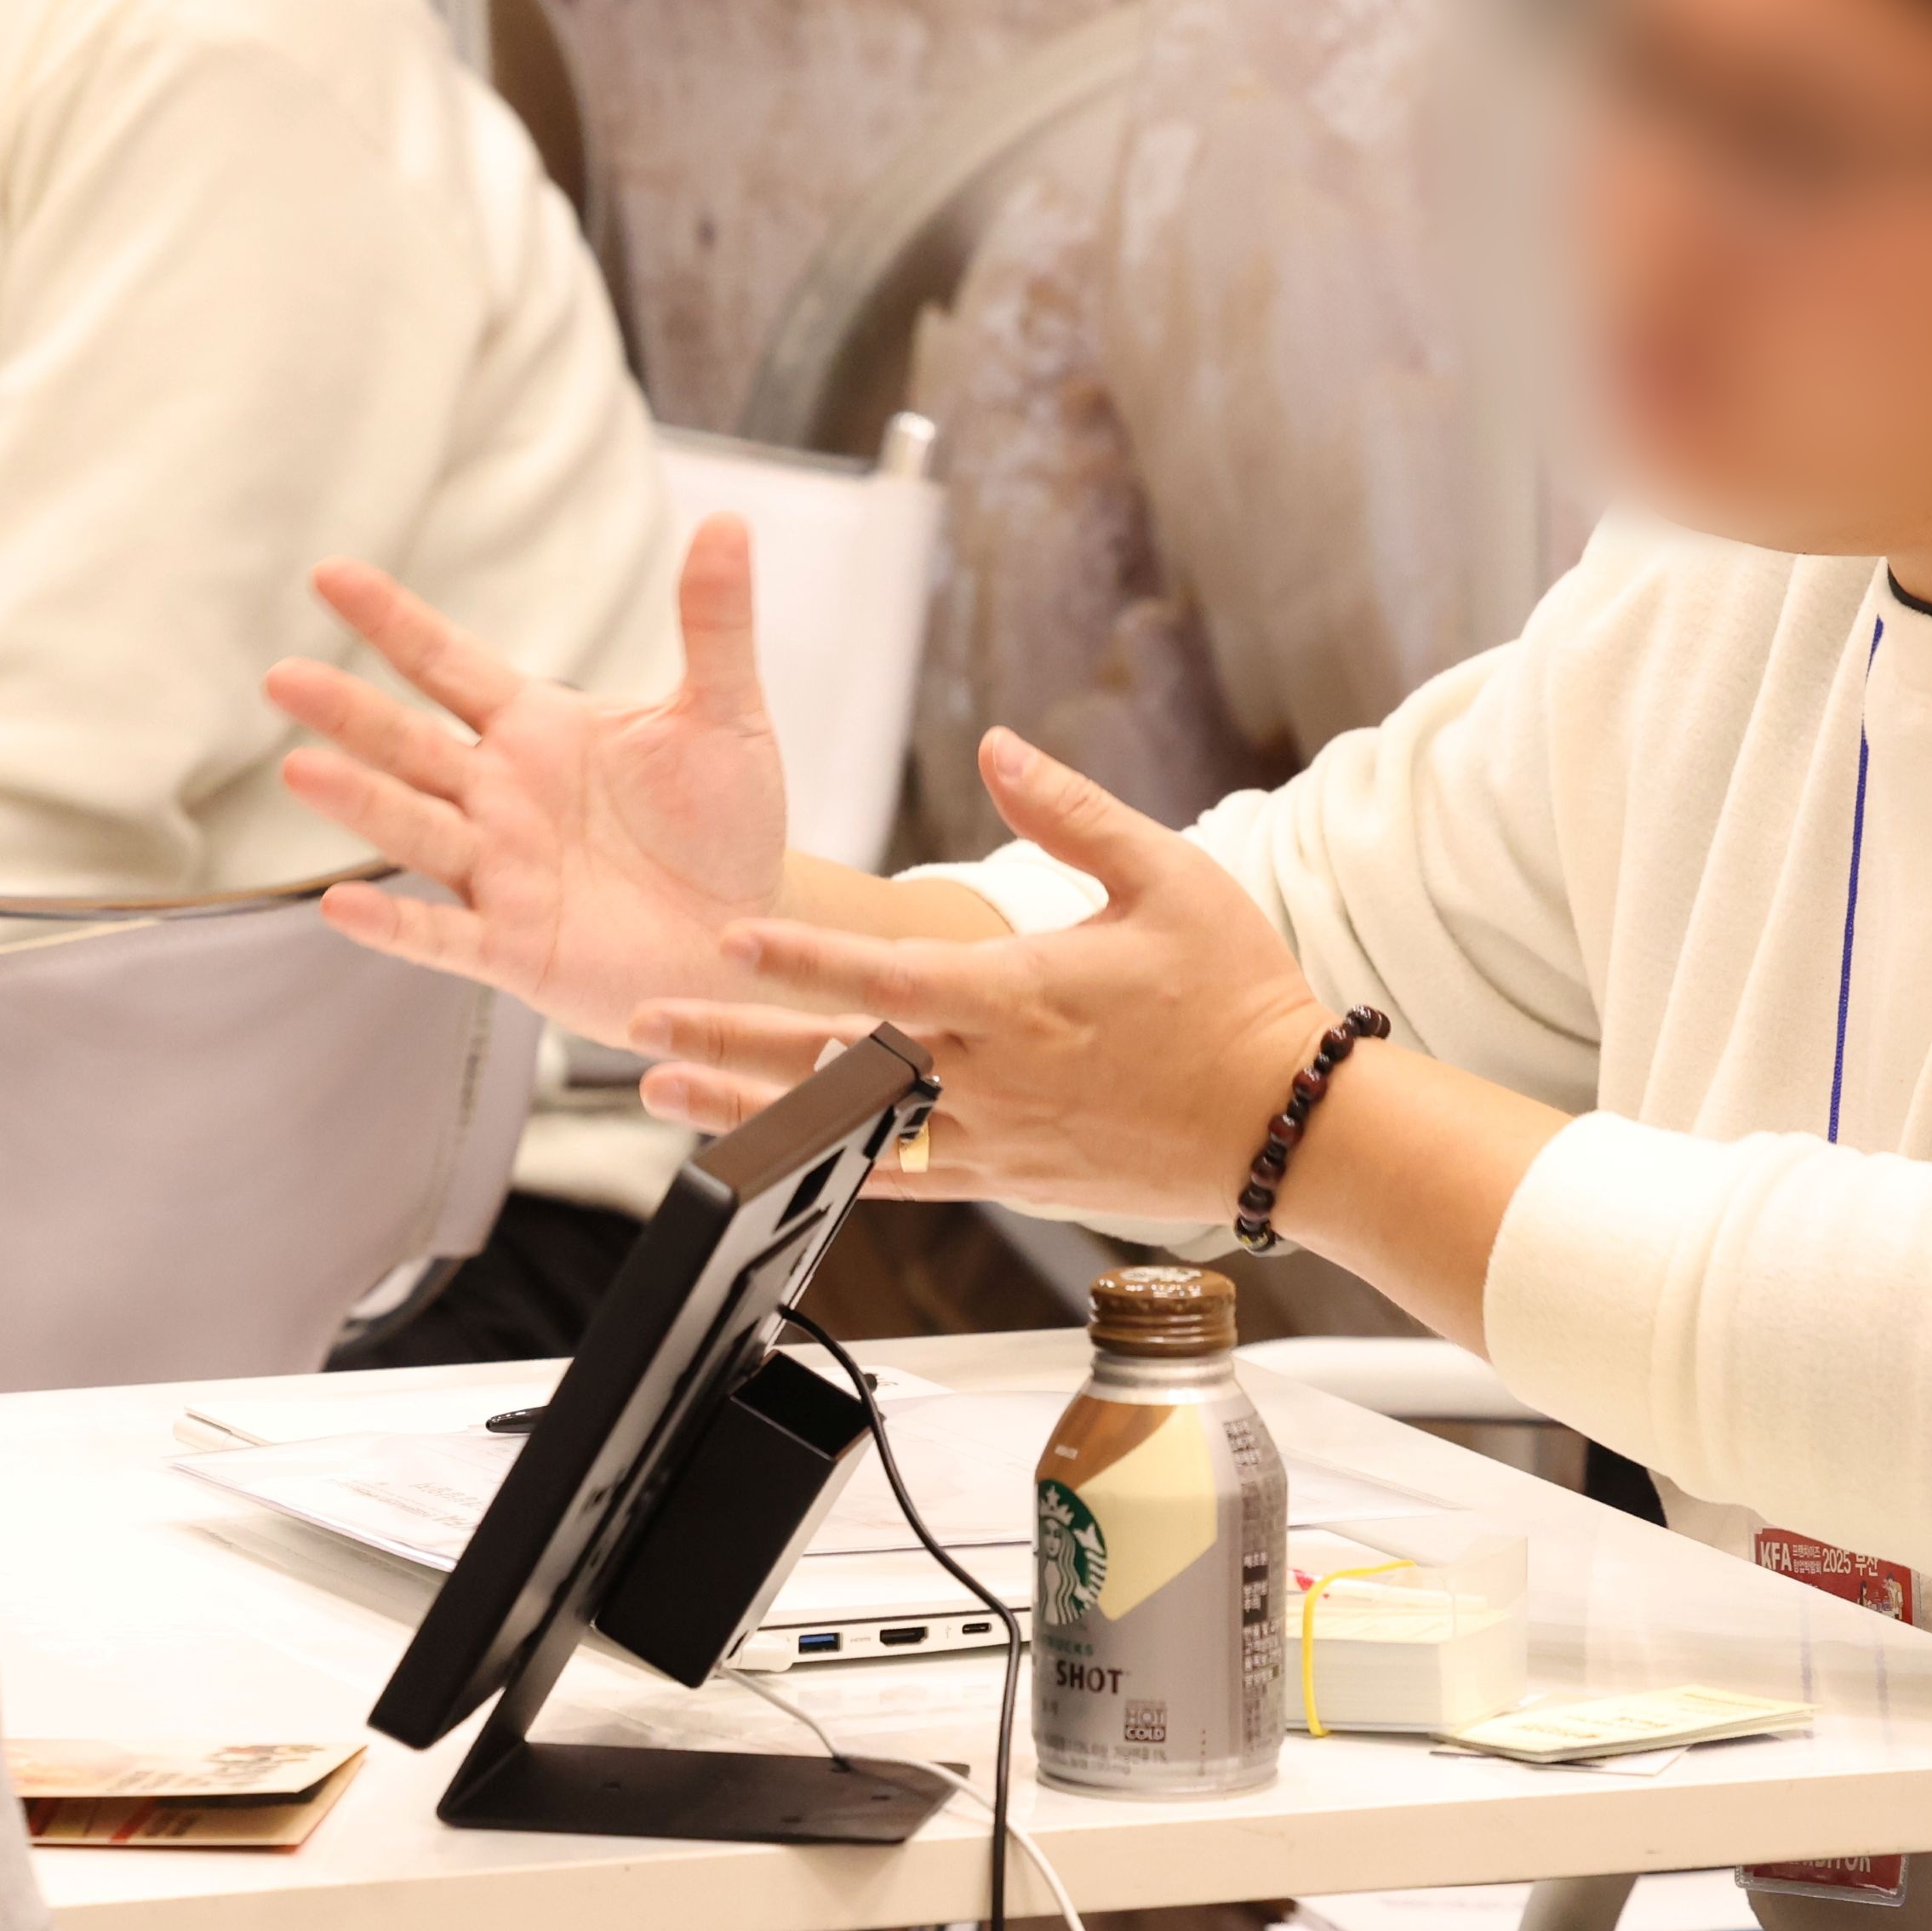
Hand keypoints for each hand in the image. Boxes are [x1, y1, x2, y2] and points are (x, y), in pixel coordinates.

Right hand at [271, 516, 790, 1041]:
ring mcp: (499, 873)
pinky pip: (441, 935)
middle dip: (348, 712)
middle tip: (283, 678)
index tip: (330, 576)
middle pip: (407, 744)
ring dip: (359, 802)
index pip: (447, 664)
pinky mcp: (513, 948)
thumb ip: (715, 625)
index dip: (391, 622)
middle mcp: (499, 796)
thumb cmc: (726, 825)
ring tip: (300, 770)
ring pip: (414, 829)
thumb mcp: (726, 716)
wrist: (748, 937)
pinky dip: (393, 925)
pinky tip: (342, 907)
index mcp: (536, 730)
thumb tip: (728, 522)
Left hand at [630, 730, 1322, 1230]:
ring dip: (749, 1116)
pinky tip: (759, 1161)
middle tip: (642, 1028)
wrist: (1288, 1124)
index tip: (730, 936)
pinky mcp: (1005, 1183)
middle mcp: (993, 1076)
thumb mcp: (1169, 877)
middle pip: (838, 1060)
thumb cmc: (1236, 997)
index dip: (804, 955)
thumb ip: (1072, 813)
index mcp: (1022, 995)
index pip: (890, 974)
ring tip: (664, 1099)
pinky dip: (822, 1171)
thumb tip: (998, 745)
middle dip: (730, 1043)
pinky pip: (897, 1184)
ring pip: (848, 1132)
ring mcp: (993, 1140)